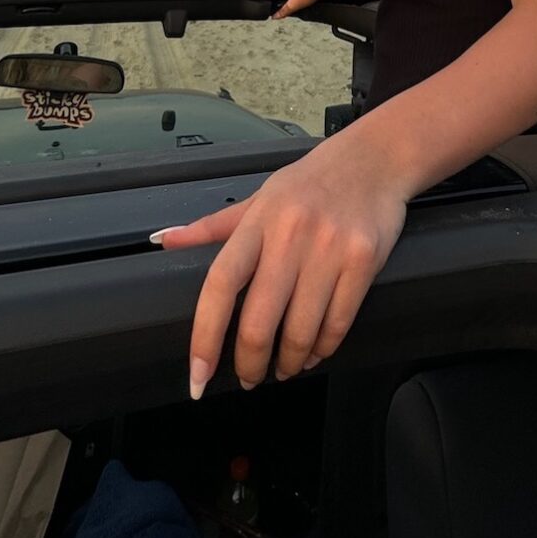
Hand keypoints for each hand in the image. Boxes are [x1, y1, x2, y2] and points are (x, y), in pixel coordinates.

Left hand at [150, 134, 407, 397]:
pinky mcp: (363, 260)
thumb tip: (163, 240)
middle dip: (250, 364)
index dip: (204, 337)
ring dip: (289, 363)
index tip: (197, 377)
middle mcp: (290, 235)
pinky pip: (338, 323)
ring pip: (301, 331)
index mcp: (257, 222)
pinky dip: (323, 349)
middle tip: (249, 378)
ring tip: (285, 368)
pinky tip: (315, 352)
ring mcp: (329, 249)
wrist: (373, 159)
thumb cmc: (310, 182)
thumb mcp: (259, 197)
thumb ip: (212, 226)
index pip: (219, 285)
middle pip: (258, 322)